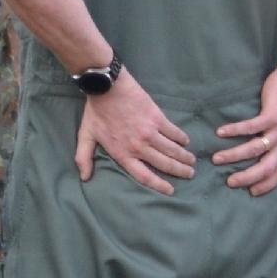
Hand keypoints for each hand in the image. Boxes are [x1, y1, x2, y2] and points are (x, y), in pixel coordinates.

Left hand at [75, 75, 196, 193]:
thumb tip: (84, 178)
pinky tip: (186, 142)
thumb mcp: (86, 136)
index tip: (171, 190)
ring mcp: (150, 132)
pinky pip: (173, 132)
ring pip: (172, 150)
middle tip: (190, 174)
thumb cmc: (96, 112)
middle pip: (164, 164)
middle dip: (179, 171)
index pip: (144, 176)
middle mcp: (139, 146)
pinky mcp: (157, 118)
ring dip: (184, 157)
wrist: (107, 87)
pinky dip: (181, 138)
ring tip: (192, 162)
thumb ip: (84, 158)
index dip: (159, 185)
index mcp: (123, 153)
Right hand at [214, 64, 276, 196]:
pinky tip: (220, 132)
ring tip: (216, 158)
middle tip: (230, 182)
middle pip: (266, 168)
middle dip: (248, 177)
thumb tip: (246, 157)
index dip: (266, 186)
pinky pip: (251, 127)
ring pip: (255, 149)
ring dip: (234, 155)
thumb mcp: (274, 130)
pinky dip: (234, 130)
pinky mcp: (272, 116)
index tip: (250, 192)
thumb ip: (264, 143)